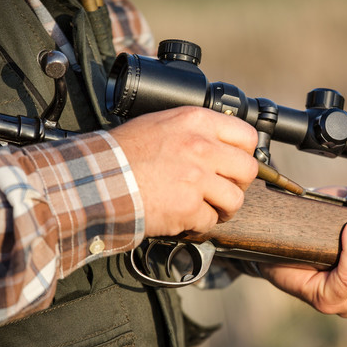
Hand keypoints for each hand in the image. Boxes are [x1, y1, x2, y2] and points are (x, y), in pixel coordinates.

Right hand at [110, 107, 257, 235]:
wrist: (98, 178)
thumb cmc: (123, 152)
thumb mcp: (162, 124)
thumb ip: (195, 132)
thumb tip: (220, 144)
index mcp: (197, 121)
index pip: (247, 136)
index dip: (244, 154)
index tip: (235, 164)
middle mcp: (202, 147)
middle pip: (248, 170)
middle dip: (238, 183)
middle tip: (223, 189)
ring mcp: (197, 178)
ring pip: (235, 199)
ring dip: (223, 208)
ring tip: (207, 208)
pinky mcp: (189, 207)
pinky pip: (210, 221)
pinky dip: (199, 224)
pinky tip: (185, 218)